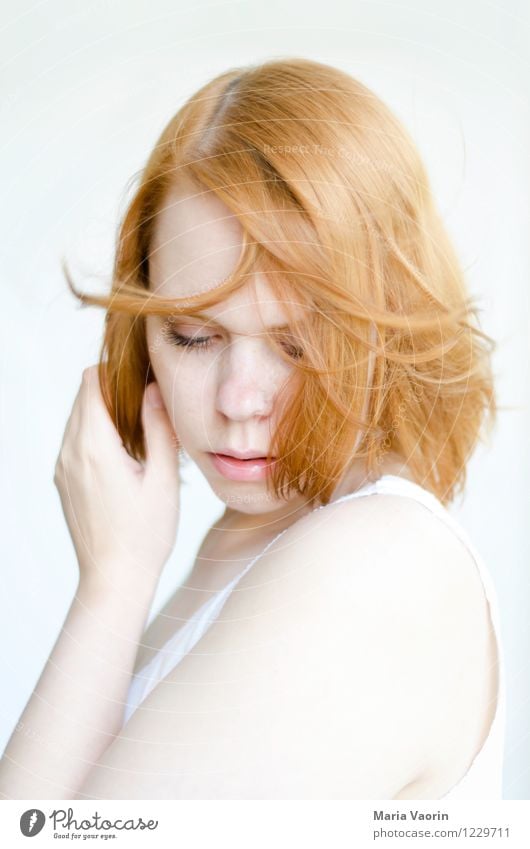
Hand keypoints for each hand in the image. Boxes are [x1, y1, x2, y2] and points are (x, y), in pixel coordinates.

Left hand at [54, 365, 180, 593]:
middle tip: (149, 404)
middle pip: (83, 397)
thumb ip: (158, 429)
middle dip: (114, 391)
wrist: (114, 579)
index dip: (116, 372)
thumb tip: (154, 389)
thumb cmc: (144, 536)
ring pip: (78, 419)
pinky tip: (126, 456)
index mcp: (93, 446)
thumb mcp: (162, 480)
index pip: (91, 382)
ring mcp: (62, 468)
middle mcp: (69, 452)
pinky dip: (96, 435)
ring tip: (141, 432)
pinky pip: (75, 442)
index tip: (143, 380)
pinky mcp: (63, 481)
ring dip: (105, 414)